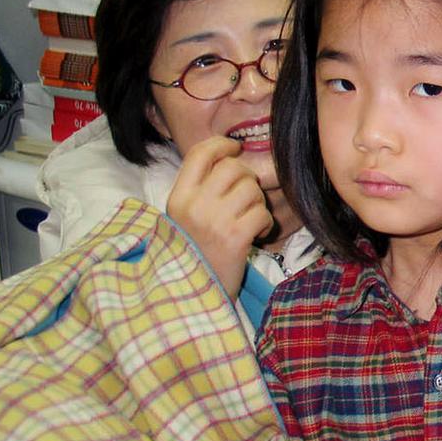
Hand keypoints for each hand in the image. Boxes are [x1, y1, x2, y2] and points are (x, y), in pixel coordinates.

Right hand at [166, 137, 273, 297]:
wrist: (191, 296)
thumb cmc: (194, 253)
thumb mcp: (184, 217)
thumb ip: (201, 189)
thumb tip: (231, 157)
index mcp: (178, 196)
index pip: (200, 153)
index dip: (222, 145)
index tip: (236, 148)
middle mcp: (193, 204)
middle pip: (233, 168)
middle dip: (247, 180)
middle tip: (245, 199)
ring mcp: (214, 220)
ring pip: (252, 189)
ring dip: (257, 203)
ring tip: (247, 220)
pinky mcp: (234, 238)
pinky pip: (262, 213)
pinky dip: (264, 223)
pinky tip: (254, 235)